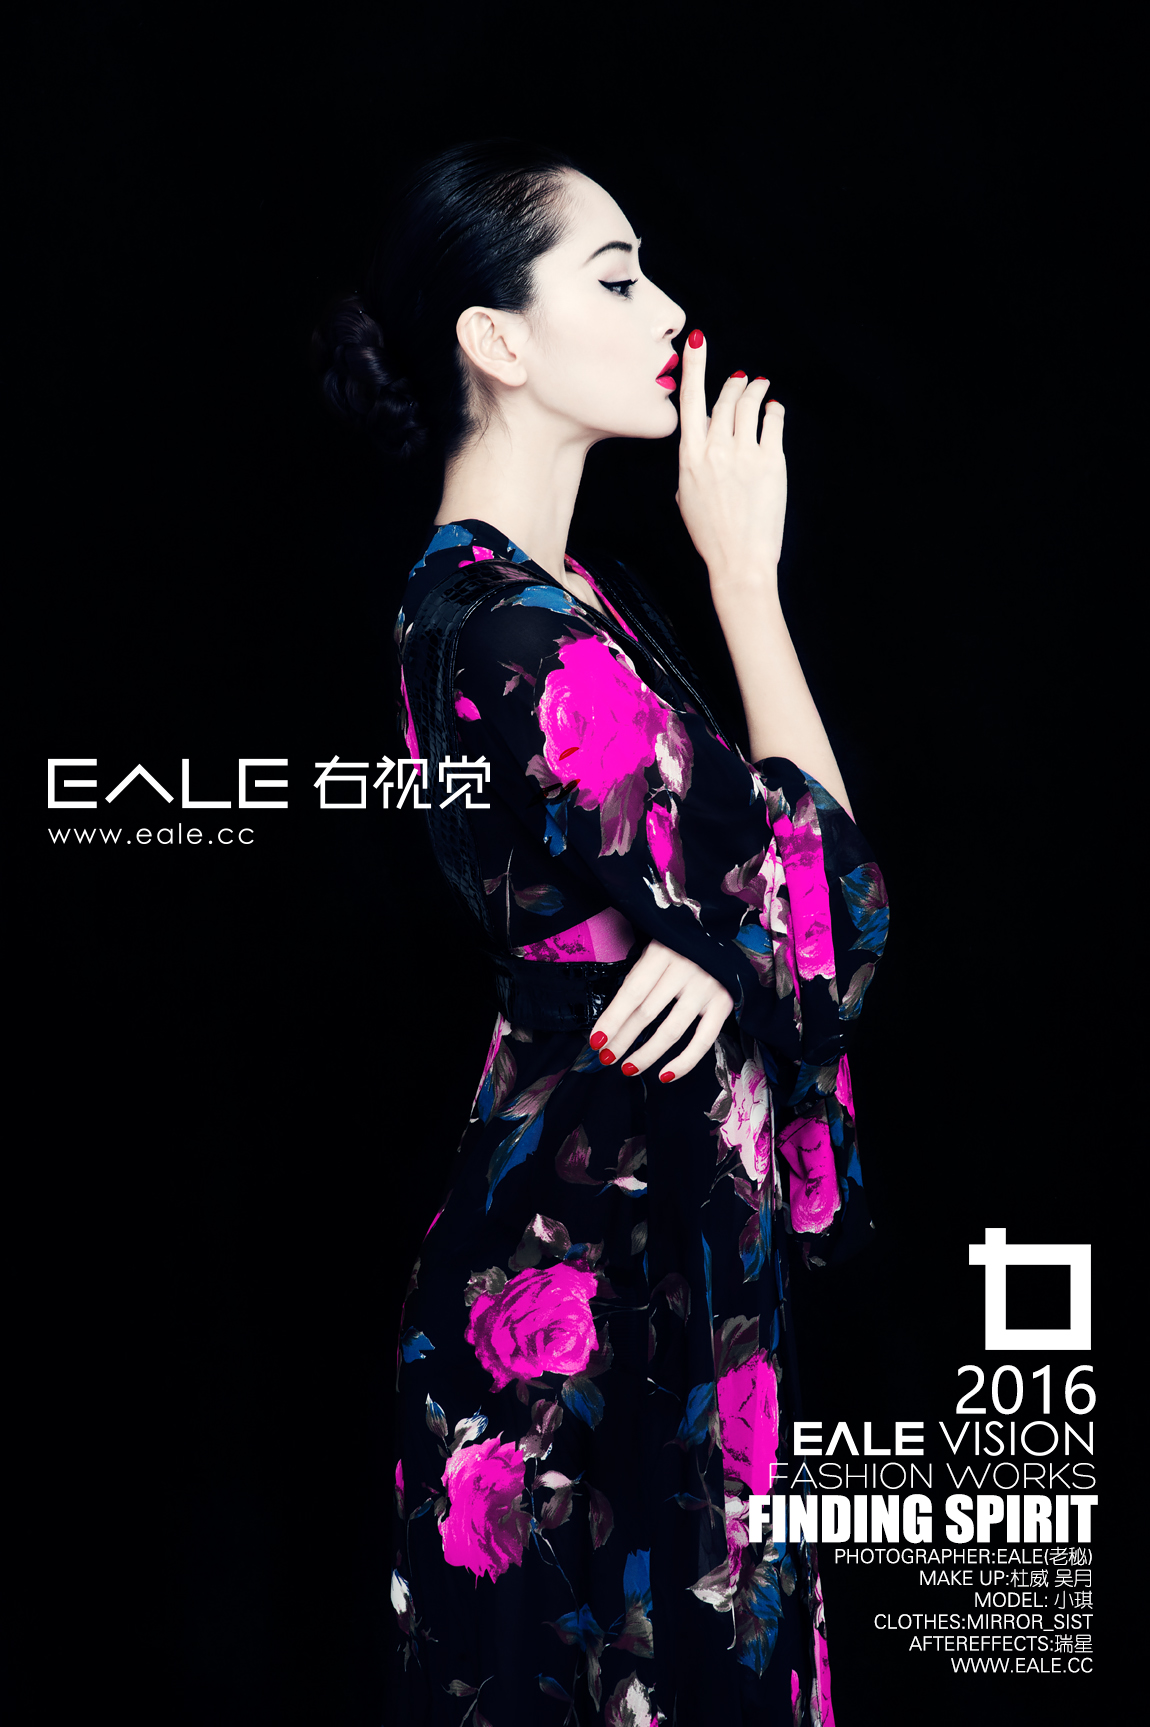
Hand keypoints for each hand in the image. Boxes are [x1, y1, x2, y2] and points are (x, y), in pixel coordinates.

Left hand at [588, 939, 733, 1082]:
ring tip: (628, 1067)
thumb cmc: (678, 947)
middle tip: (606, 1057)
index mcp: (661, 952)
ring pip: (671, 1030)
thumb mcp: (653, 951)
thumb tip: (613, 1022)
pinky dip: (684, 1062)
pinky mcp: (723, 1004)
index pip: (632, 993)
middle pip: (647, 1013)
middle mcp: (685, 969)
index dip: (612, 1019)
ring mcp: (706, 987)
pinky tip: (665, 1075)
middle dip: (623, 1039)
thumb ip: (638, 980)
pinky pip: (703, 1041)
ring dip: (647, 1054)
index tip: (596, 1041)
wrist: (719, 938)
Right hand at [674, 331, 786, 588]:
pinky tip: (774, 411)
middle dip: (733, 385)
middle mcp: (715, 449)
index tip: (697, 340)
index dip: (695, 367)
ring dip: (755, 391)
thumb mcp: (687, 497)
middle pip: (724, 399)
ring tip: (760, 387)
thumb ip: (693, 465)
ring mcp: (744, 453)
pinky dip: (774, 412)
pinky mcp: (771, 461)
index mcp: (689, 457)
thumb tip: (703, 446)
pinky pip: (774, 422)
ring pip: (749, 404)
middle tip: (741, 381)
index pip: (690, 401)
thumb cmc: (710, 534)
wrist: (739, 560)